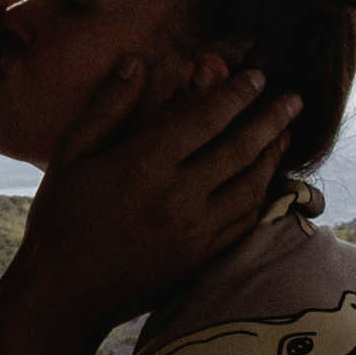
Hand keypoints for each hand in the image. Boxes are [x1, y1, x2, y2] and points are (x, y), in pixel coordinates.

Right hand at [17, 54, 299, 322]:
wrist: (65, 292)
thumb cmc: (61, 217)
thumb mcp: (72, 154)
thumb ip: (107, 106)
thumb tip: (136, 63)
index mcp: (145, 164)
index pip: (207, 119)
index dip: (237, 95)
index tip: (258, 76)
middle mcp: (178, 196)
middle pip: (239, 150)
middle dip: (271, 120)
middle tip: (294, 99)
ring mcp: (194, 232)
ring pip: (250, 188)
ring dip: (273, 157)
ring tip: (287, 134)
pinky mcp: (200, 259)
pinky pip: (244, 223)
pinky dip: (262, 197)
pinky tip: (266, 181)